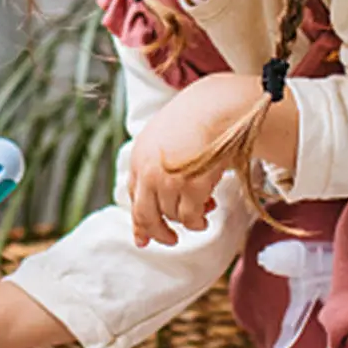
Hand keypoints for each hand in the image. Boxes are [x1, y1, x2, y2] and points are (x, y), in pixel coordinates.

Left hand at [127, 78, 234, 246]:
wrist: (213, 107)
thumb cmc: (193, 121)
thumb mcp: (162, 141)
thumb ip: (154, 168)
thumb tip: (154, 200)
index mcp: (138, 159)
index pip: (133, 197)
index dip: (140, 221)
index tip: (143, 239)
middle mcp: (148, 172)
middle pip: (146, 216)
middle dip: (157, 233)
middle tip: (171, 240)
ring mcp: (168, 181)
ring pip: (172, 216)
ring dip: (188, 219)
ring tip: (204, 211)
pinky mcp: (191, 187)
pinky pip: (191, 217)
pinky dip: (198, 220)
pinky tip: (208, 212)